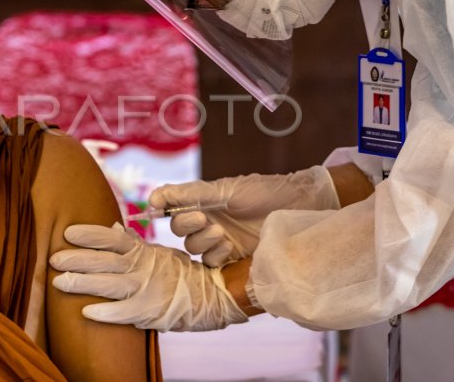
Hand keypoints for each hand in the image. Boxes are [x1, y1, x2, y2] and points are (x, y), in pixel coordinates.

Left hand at [49, 223, 247, 331]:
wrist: (214, 295)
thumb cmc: (181, 273)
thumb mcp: (158, 253)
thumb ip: (133, 243)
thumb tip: (111, 226)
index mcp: (143, 251)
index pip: (112, 239)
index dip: (90, 235)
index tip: (67, 232)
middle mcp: (142, 267)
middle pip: (104, 261)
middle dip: (77, 259)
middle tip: (53, 258)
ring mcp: (147, 289)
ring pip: (109, 284)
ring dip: (82, 283)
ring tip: (58, 282)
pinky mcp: (151, 311)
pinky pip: (124, 313)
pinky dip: (105, 312)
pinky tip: (85, 312)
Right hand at [150, 166, 339, 266]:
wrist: (299, 208)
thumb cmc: (263, 193)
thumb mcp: (224, 189)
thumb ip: (189, 193)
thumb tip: (155, 195)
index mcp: (206, 203)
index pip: (174, 208)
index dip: (166, 209)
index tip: (158, 208)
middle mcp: (210, 222)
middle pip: (181, 231)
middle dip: (187, 224)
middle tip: (203, 218)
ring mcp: (221, 242)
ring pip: (193, 248)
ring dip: (202, 240)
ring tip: (221, 233)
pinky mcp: (233, 260)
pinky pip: (210, 264)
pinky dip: (215, 255)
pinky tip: (228, 247)